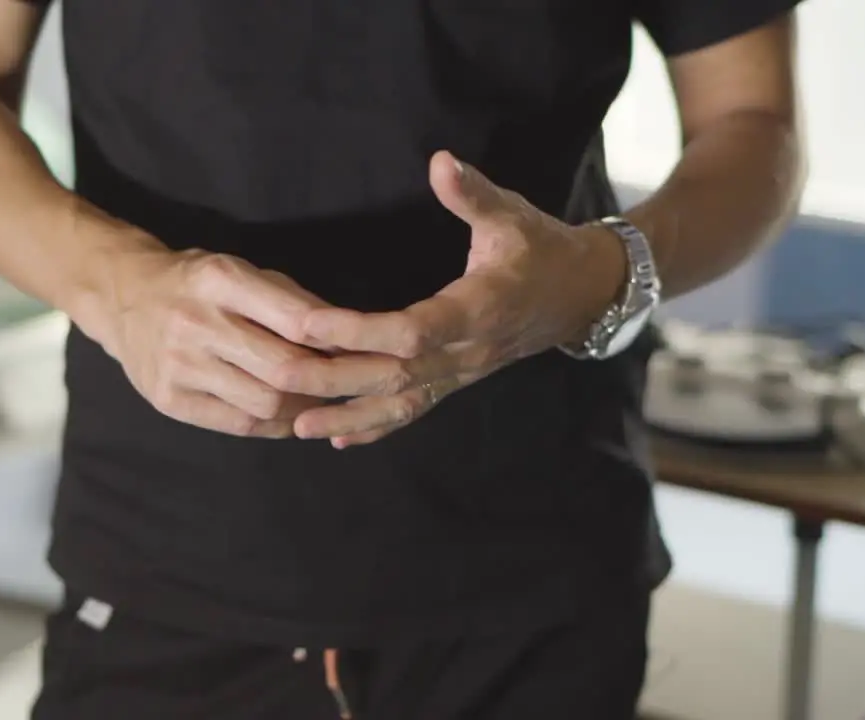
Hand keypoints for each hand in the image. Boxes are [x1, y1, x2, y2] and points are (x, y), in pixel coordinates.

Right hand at [101, 247, 334, 437]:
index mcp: (220, 279)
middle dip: (324, 381)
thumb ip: (292, 301)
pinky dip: (274, 426)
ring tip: (315, 398)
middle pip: (284, 369)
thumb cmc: (198, 282)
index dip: (336, 341)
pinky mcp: (169, 400)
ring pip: (265, 403)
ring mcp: (179, 366)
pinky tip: (286, 416)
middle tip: (343, 383)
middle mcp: (196, 322)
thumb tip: (347, 338)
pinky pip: (239, 425)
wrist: (125, 297)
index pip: (295, 320)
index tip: (357, 350)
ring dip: (302, 407)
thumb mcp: (242, 270)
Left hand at [277, 151, 626, 446]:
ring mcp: (461, 373)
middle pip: (395, 375)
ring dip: (349, 417)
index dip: (360, 330)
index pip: (412, 330)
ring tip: (299, 426)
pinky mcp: (457, 381)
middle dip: (336, 379)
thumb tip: (441, 161)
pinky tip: (336, 439)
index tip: (310, 323)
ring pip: (401, 404)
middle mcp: (467, 351)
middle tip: (281, 377)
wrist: (583, 294)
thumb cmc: (542, 249)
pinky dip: (375, 429)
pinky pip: (414, 412)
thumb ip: (473, 194)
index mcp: (478, 310)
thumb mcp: (513, 215)